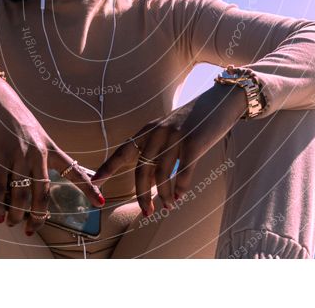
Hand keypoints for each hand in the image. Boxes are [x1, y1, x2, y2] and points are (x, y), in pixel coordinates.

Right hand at [0, 76, 104, 235]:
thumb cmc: (14, 118)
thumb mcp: (36, 133)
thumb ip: (40, 155)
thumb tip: (33, 183)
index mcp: (50, 147)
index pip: (73, 170)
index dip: (88, 188)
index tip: (100, 203)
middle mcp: (37, 154)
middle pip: (43, 193)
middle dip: (39, 216)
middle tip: (34, 227)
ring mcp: (18, 157)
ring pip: (21, 196)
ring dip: (17, 215)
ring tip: (13, 223)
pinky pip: (0, 190)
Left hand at [91, 84, 243, 215]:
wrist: (220, 101)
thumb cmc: (194, 120)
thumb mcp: (170, 130)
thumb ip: (157, 150)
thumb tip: (149, 182)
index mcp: (149, 129)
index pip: (123, 150)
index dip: (108, 167)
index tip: (94, 182)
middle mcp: (158, 132)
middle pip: (142, 169)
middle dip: (141, 194)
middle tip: (146, 212)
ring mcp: (176, 137)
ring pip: (162, 175)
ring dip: (163, 195)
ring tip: (167, 206)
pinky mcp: (194, 144)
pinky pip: (182, 173)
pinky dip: (180, 189)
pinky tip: (180, 197)